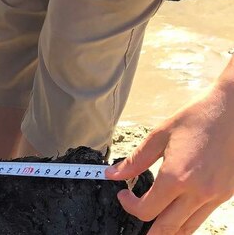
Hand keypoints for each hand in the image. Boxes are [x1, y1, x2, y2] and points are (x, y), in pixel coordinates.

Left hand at [106, 83, 233, 233]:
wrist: (232, 112)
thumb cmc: (197, 119)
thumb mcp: (159, 135)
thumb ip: (136, 160)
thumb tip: (113, 174)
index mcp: (177, 177)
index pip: (147, 209)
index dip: (129, 206)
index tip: (123, 195)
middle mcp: (198, 192)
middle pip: (167, 227)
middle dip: (147, 230)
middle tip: (135, 220)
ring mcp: (214, 196)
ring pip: (186, 228)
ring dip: (167, 230)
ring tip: (152, 225)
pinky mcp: (225, 195)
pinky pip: (202, 218)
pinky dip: (185, 222)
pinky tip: (174, 213)